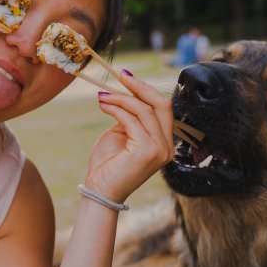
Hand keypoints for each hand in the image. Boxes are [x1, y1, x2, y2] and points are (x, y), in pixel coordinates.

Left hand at [85, 71, 174, 202]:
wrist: (99, 191)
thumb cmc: (108, 165)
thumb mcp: (121, 134)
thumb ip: (129, 117)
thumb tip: (127, 94)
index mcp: (164, 143)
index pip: (162, 108)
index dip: (146, 89)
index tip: (126, 77)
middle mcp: (167, 147)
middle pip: (162, 105)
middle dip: (140, 87)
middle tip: (121, 75)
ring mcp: (160, 150)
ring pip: (145, 110)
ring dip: (121, 98)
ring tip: (102, 96)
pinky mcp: (147, 151)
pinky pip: (132, 120)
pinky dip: (116, 108)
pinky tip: (103, 105)